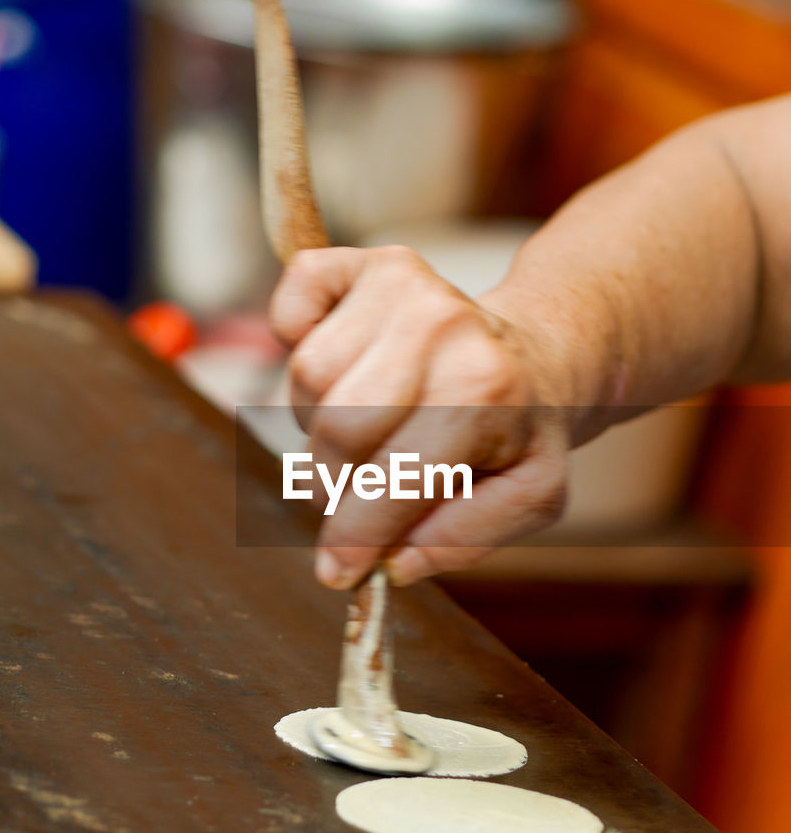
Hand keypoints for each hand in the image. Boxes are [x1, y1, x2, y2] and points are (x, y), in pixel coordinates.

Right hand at [270, 245, 570, 587]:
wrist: (540, 353)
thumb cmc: (522, 431)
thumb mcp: (529, 496)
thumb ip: (465, 538)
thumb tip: (392, 563)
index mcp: (483, 391)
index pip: (389, 479)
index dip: (353, 536)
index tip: (335, 571)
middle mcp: (441, 326)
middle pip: (334, 429)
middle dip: (334, 484)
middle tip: (356, 496)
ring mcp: (402, 285)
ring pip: (306, 378)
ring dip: (322, 419)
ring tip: (371, 425)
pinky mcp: (365, 261)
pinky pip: (292, 301)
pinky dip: (295, 333)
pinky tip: (346, 363)